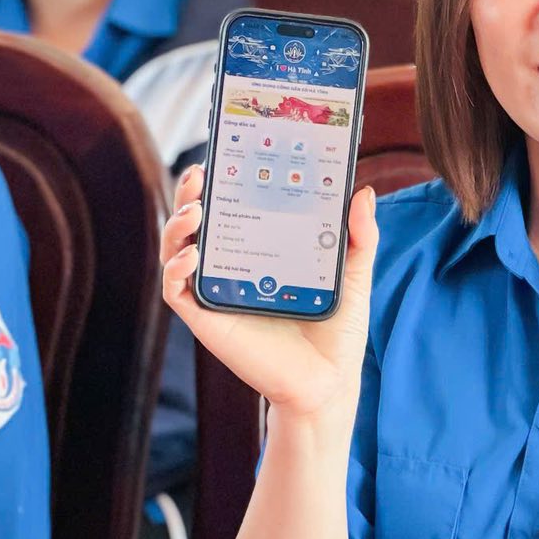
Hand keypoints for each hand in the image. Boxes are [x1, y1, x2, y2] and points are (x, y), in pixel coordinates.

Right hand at [160, 165, 378, 416]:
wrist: (328, 383)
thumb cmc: (336, 331)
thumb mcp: (353, 276)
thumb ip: (359, 237)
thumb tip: (362, 192)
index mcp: (260, 249)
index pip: (232, 206)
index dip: (219, 181)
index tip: (220, 155)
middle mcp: (232, 267)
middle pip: (196, 222)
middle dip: (189, 194)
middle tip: (199, 175)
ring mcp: (216, 292)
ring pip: (177, 250)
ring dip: (177, 225)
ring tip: (195, 211)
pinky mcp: (207, 319)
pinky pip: (176, 291)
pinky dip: (176, 270)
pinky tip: (192, 256)